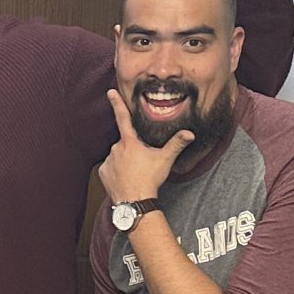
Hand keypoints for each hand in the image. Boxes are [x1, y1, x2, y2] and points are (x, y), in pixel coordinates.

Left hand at [98, 90, 188, 205]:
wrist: (134, 202)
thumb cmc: (149, 179)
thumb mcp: (165, 159)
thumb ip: (177, 144)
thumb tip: (189, 133)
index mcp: (129, 141)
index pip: (123, 117)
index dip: (117, 103)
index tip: (110, 92)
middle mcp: (115, 148)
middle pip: (125, 143)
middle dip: (133, 149)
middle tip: (143, 162)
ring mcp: (108, 161)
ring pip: (118, 155)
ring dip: (125, 160)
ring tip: (135, 172)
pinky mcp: (103, 172)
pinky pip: (111, 167)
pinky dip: (117, 170)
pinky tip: (126, 177)